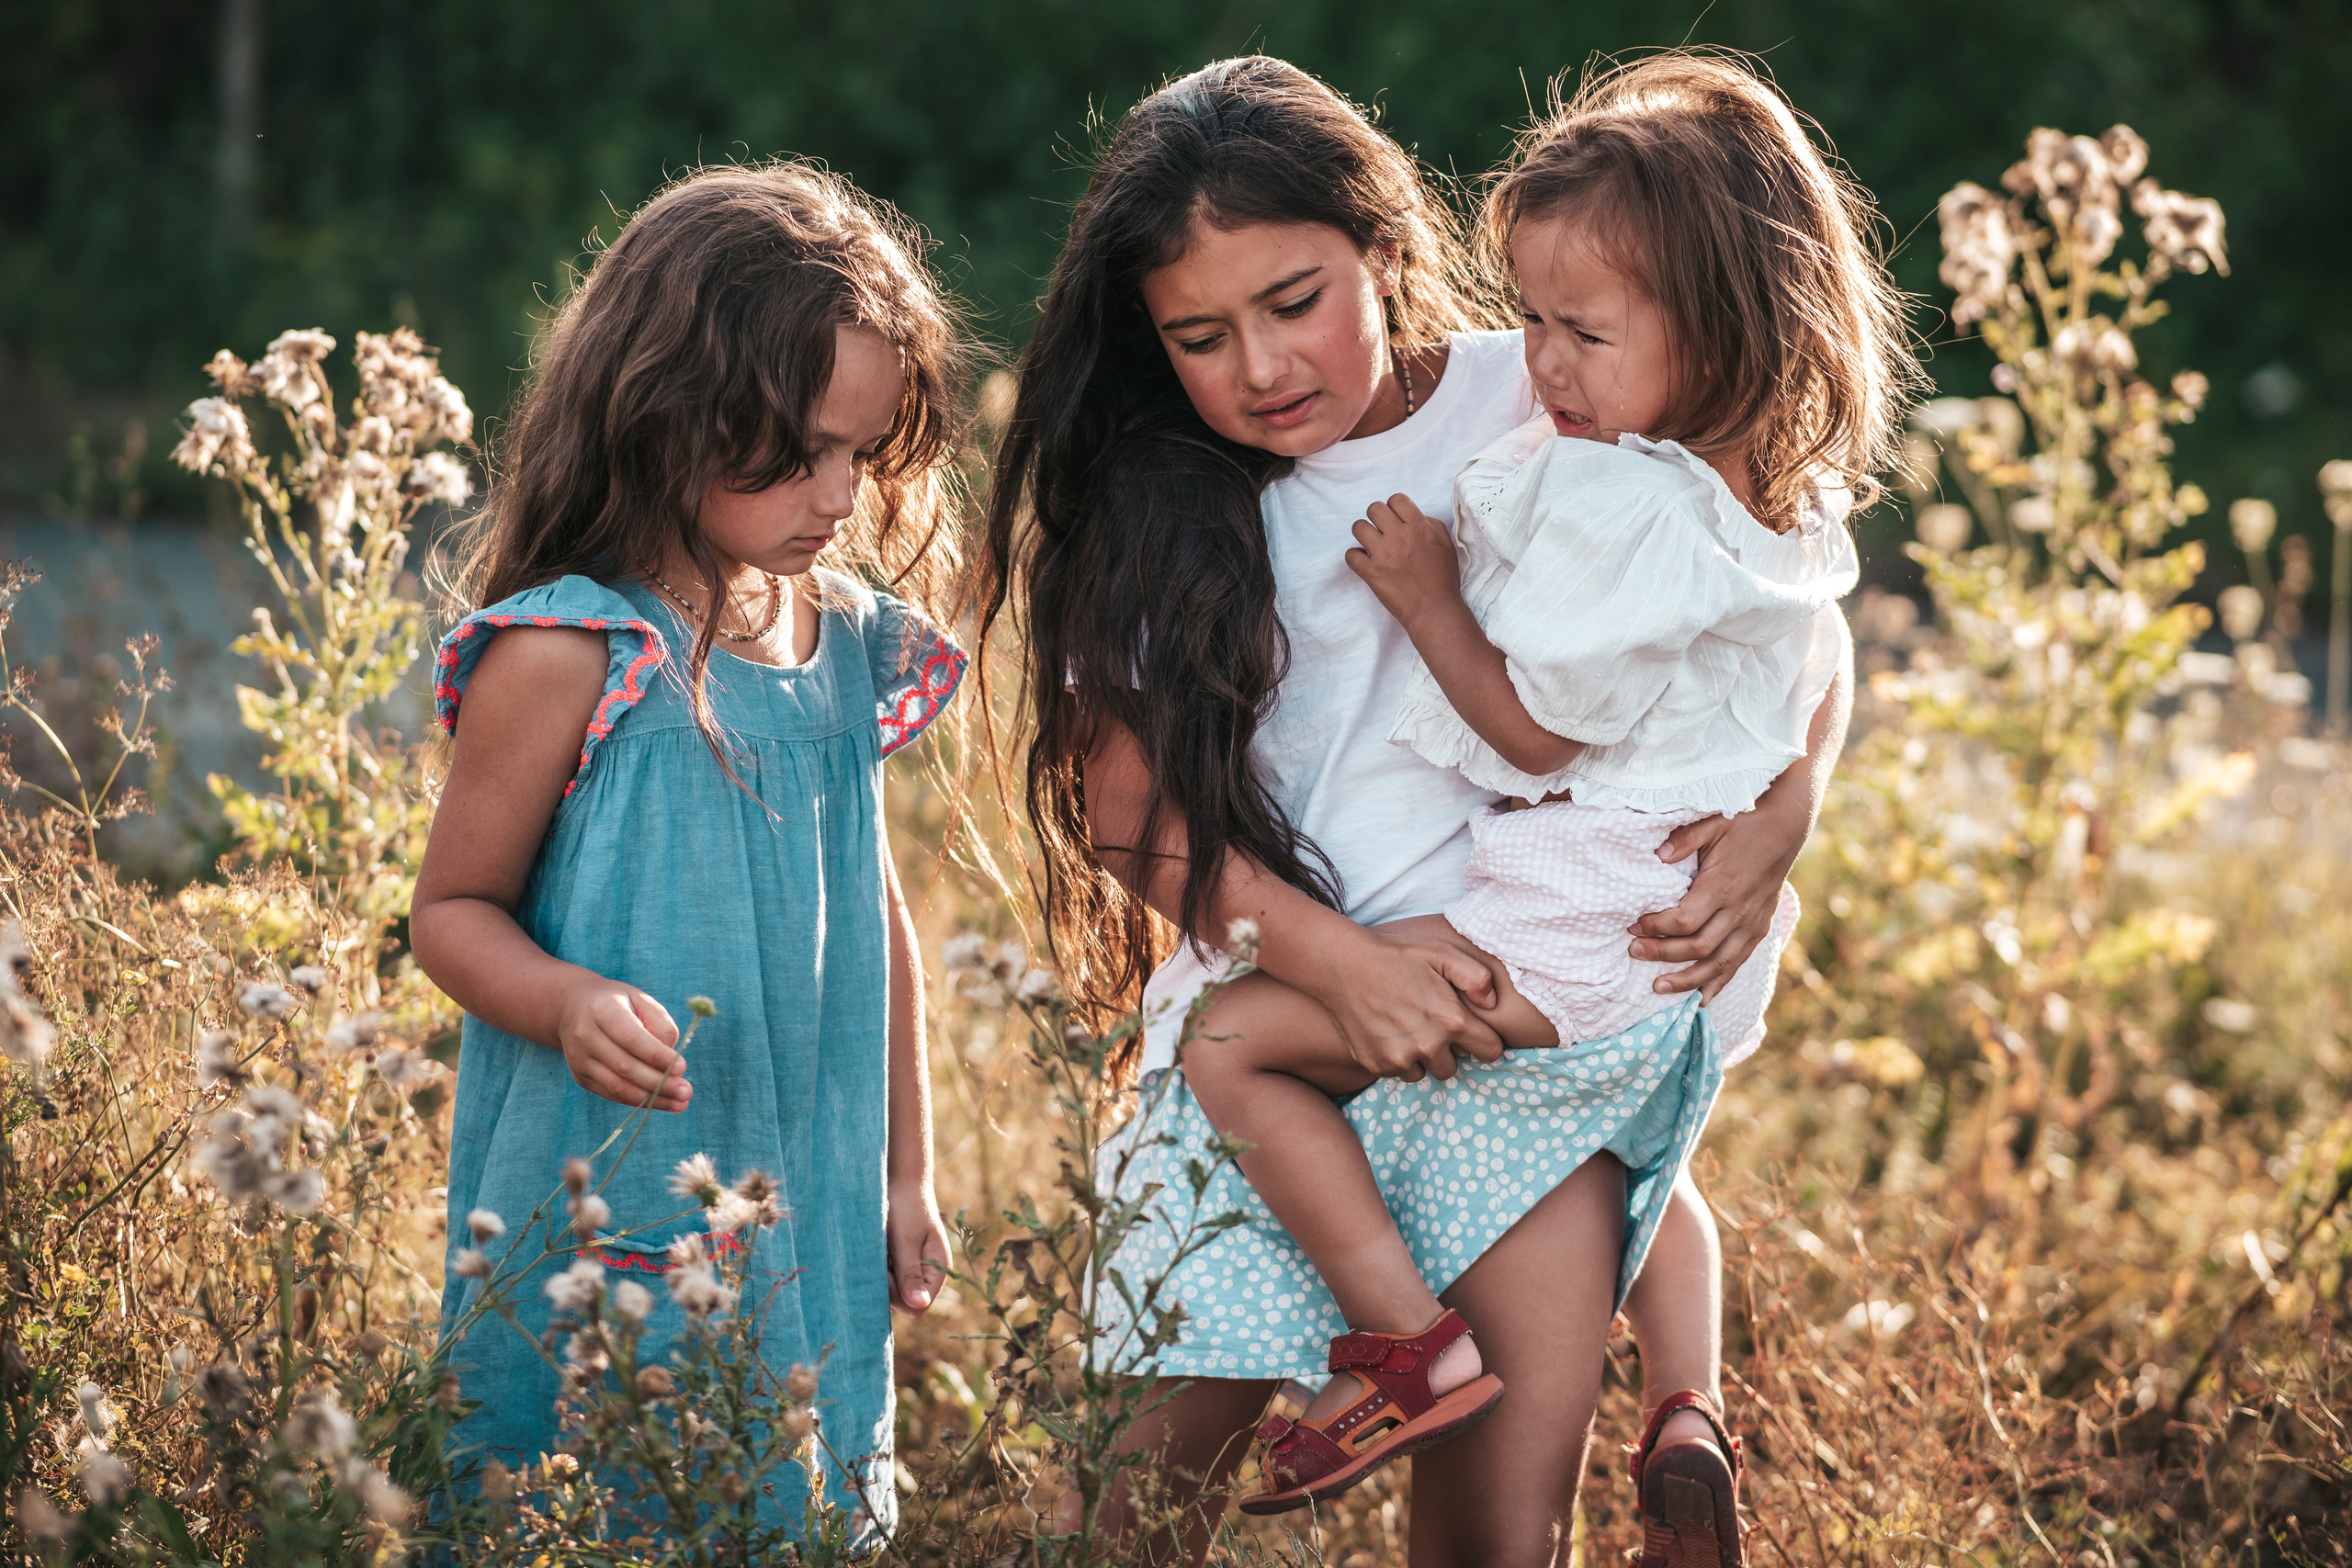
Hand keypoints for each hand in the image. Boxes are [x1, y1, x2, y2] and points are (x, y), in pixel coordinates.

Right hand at [554, 981, 689, 1111]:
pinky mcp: (580, 1076)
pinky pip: (611, 1093)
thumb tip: (670, 1060)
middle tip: (686, 1092)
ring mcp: (579, 1058)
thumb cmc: (619, 1003)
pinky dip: (637, 1101)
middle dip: (659, 1083)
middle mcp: (585, 1035)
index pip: (631, 1038)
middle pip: (624, 1066)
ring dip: (651, 1099)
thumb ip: (660, 1025)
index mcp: (602, 1009)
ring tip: (679, 1103)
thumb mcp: (642, 1001)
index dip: (657, 1056)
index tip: (682, 1068)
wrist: (573, 1009)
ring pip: (617, 1086)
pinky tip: (661, 1102)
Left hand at [887, 1180, 950, 1313]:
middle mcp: (928, 1274)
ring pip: (892, 1291)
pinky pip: (886, 1278)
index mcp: (939, 1270)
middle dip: (887, 1285)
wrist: (900, 1180)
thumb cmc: (906, 1207)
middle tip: (879, 1256)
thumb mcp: (906, 1240)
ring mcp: (914, 1269)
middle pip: (903, 1303)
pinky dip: (877, 1267)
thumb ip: (910, 1273)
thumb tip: (919, 1306)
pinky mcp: (900, 1262)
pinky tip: (877, 1249)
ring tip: (879, 1250)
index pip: (917, 1307)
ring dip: (880, 1275)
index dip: (898, 1295)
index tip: (885, 1271)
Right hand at [1309, 925, 1503, 1083]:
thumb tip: (1492, 1003)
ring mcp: (1400, 1058)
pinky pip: (1399, 1072)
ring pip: (1425, 1072)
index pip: (1491, 1051)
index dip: (1484, 1039)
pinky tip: (1388, 1032)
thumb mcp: (1442, 953)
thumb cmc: (1396, 954)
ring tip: (1409, 1027)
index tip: (1472, 1030)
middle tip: (1432, 1024)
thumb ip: (1478, 977)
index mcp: (1451, 1021)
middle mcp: (1428, 1046)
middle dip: (1449, 1051)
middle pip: (1455, 1067)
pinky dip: (1397, 1058)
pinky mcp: (1377, 1065)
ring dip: (1422, 1057)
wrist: (1341, 964)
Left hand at [1345, 494, 1463, 635]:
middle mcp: (1398, 536)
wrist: (1434, 610)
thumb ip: (1431, 525)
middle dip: (1376, 518)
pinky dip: (1355, 558)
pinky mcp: (1370, 572)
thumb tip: (1415, 518)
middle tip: (1382, 532)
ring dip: (1363, 535)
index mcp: (1418, 526)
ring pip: (1358, 527)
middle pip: (1374, 509)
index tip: (1396, 520)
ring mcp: (1382, 553)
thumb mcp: (1446, 545)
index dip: (1394, 508)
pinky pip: (1350, 555)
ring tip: (1371, 546)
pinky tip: (1365, 563)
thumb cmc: (1443, 580)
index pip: (1396, 499)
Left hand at [1631, 799, 1805, 999]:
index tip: (1633, 926)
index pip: (1684, 920)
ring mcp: (1753, 923)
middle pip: (1698, 948)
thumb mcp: (1713, 821)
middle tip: (1633, 953)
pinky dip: (1719, 982)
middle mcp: (1740, 911)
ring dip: (1688, 979)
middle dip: (1662, 954)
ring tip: (1658, 987)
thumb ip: (1684, 839)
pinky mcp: (1760, 927)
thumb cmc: (1746, 821)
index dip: (1656, 928)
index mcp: (1724, 886)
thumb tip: (1657, 855)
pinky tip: (1700, 997)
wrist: (1787, 824)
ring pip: (1719, 964)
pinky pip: (1738, 962)